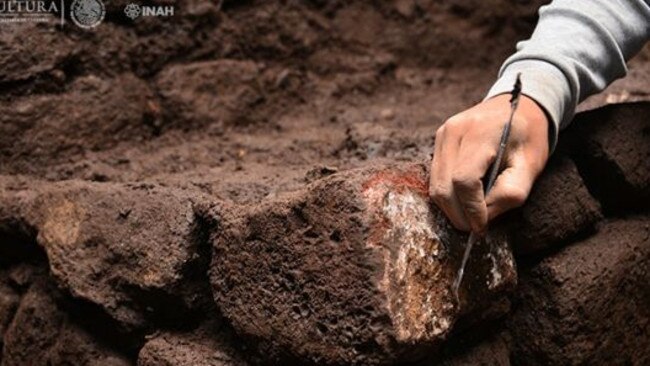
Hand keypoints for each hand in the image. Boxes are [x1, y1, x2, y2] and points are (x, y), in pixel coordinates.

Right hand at [429, 94, 549, 232]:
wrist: (519, 105)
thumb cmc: (528, 137)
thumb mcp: (531, 165)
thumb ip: (511, 193)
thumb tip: (483, 216)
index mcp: (480, 132)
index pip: (464, 180)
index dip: (472, 209)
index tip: (483, 227)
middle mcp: (454, 131)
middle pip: (444, 187)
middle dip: (459, 215)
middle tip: (476, 228)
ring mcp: (442, 135)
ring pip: (435, 186)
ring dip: (452, 208)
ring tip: (472, 216)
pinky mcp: (438, 141)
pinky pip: (436, 178)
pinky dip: (449, 196)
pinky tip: (466, 200)